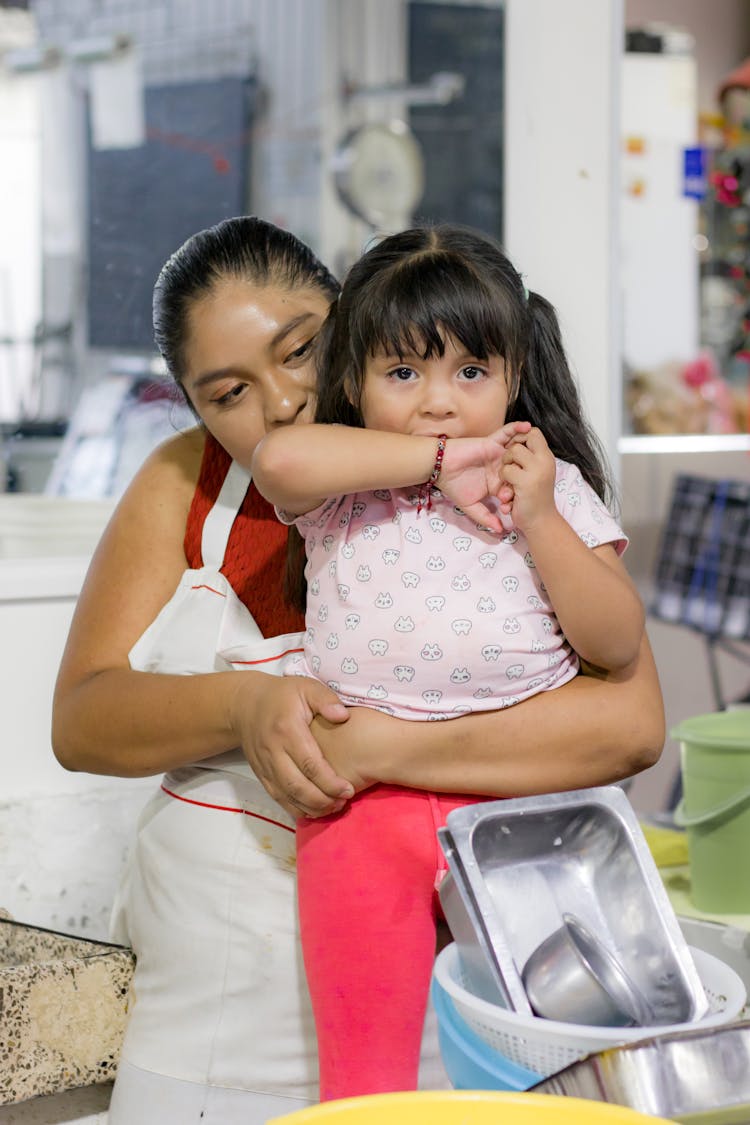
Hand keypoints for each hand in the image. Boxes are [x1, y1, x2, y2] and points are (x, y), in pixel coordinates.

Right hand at [228, 673, 352, 818]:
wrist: (245, 704)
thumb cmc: (283, 695)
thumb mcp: (306, 687)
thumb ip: (326, 699)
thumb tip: (343, 716)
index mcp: (287, 730)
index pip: (310, 764)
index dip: (330, 782)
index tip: (349, 789)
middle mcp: (273, 751)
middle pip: (297, 786)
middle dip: (322, 800)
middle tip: (344, 802)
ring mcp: (264, 765)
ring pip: (287, 796)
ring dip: (311, 808)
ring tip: (333, 808)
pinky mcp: (260, 774)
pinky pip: (277, 797)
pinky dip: (295, 808)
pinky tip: (314, 809)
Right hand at [437, 421, 530, 530]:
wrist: (441, 469)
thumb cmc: (454, 487)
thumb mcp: (471, 507)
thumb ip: (486, 518)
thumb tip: (500, 531)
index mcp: (497, 483)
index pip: (516, 486)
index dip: (521, 491)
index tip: (521, 497)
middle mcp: (499, 468)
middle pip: (521, 466)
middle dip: (527, 469)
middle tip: (531, 474)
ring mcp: (497, 454)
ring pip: (517, 449)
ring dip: (528, 445)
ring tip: (539, 445)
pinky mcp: (491, 442)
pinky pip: (506, 433)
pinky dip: (516, 428)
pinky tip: (526, 427)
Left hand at [497, 426, 556, 530]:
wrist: (541, 522)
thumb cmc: (536, 498)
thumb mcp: (538, 473)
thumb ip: (532, 458)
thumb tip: (520, 439)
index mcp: (547, 457)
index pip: (533, 433)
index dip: (520, 438)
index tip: (516, 455)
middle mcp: (545, 460)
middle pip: (519, 442)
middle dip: (509, 455)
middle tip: (512, 472)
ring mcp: (537, 470)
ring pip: (512, 453)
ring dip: (506, 468)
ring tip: (511, 483)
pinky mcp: (527, 481)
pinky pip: (507, 470)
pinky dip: (504, 482)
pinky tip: (510, 494)